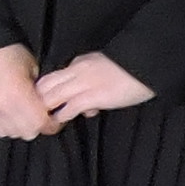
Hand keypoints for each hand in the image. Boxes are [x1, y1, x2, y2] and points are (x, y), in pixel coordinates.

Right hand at [0, 45, 50, 139]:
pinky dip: (6, 126)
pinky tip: (9, 115)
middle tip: (40, 117)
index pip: (40, 123)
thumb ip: (40, 92)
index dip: (51, 125)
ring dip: (20, 128)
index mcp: (19, 94)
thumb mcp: (34, 69)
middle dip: (37, 126)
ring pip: (12, 133)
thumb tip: (45, 107)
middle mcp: (3, 106)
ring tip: (23, 116)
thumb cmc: (9, 52)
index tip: (54, 121)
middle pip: (27, 132)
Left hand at [31, 51, 154, 123]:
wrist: (148, 64)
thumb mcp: (104, 71)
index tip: (43, 106)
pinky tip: (60, 122)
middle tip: (37, 117)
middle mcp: (77, 70)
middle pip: (45, 85)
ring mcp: (84, 82)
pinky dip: (62, 115)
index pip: (52, 77)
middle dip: (37, 102)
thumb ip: (91, 87)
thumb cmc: (130, 71)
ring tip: (44, 123)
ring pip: (52, 95)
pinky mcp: (95, 95)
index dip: (44, 94)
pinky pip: (70, 106)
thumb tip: (86, 110)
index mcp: (79, 63)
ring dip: (46, 110)